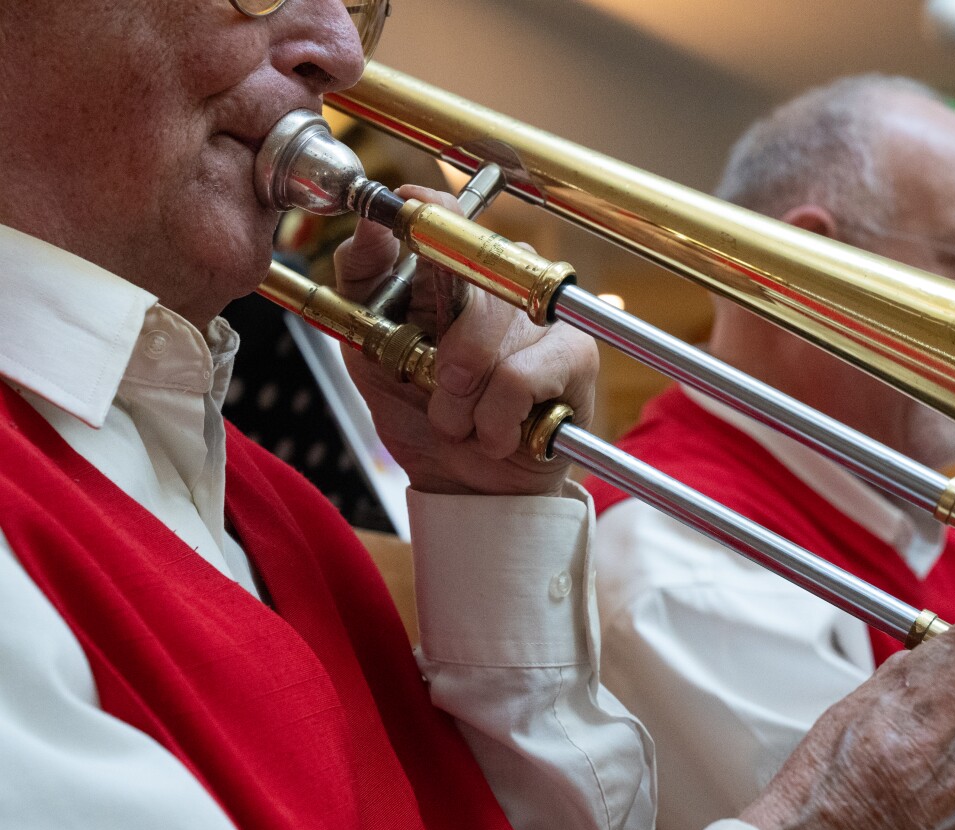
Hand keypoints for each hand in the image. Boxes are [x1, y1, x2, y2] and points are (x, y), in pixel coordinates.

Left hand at [333, 185, 597, 495]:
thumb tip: (374, 220)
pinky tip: (501, 432)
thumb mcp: (371, 346)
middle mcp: (509, 276)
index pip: (449, 211)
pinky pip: (519, 378)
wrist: (462, 483)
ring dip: (462, 399)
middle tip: (439, 390)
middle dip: (442, 351)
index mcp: (456, 266)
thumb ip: (364, 279)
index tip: (406, 209)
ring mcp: (547, 311)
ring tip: (466, 420)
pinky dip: (495, 419)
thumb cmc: (420, 409)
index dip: (429, 209)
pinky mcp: (577, 352)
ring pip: (491, 333)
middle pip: (473, 272)